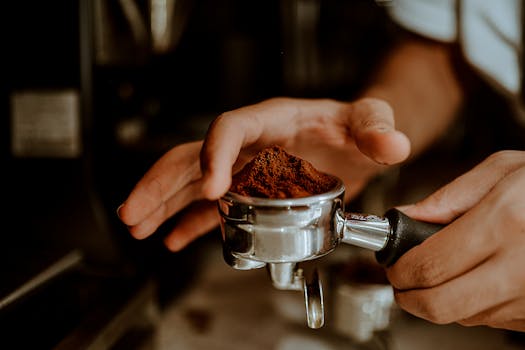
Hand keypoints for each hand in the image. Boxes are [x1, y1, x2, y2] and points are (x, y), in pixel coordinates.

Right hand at [117, 97, 409, 250]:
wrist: (354, 141)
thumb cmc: (356, 126)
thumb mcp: (370, 121)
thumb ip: (377, 130)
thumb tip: (391, 144)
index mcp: (272, 119)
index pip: (230, 127)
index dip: (214, 155)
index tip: (210, 190)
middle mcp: (249, 143)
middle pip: (193, 157)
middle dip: (161, 185)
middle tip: (135, 212)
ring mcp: (244, 169)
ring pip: (192, 183)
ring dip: (163, 204)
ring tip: (137, 226)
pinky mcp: (249, 191)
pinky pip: (211, 208)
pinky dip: (190, 223)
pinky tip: (173, 238)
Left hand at [387, 150, 524, 331]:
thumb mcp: (505, 170)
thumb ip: (449, 197)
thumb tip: (404, 217)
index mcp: (504, 222)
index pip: (428, 265)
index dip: (399, 270)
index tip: (393, 264)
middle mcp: (519, 266)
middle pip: (440, 305)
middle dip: (409, 296)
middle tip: (404, 280)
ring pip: (462, 316)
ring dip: (440, 299)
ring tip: (445, 271)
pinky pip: (490, 319)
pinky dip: (472, 304)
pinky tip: (479, 277)